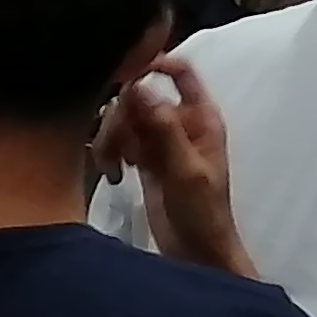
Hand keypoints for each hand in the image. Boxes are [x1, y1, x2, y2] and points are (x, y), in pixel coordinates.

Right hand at [101, 51, 249, 275]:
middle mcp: (181, 122)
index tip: (124, 75)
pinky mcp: (145, 160)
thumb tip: (138, 87)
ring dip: (113, 137)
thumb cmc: (204, 214)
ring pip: (126, 118)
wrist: (197, 253)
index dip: (155, 64)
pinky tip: (114, 172)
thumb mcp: (186, 170)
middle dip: (122, 115)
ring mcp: (161, 141)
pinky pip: (121, 141)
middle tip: (115, 143)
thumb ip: (164, 128)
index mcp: (201, 117)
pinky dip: (112, 152)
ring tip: (112, 164)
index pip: (181, 72)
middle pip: (141, 95)